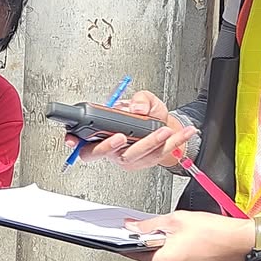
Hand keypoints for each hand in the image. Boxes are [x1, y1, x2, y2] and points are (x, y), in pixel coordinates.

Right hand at [68, 90, 194, 169]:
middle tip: (119, 136)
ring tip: (163, 130)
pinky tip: (186, 133)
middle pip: (102, 154)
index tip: (73, 141)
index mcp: (103, 133)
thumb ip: (140, 99)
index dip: (74, 142)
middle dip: (109, 147)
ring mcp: (127, 157)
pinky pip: (158, 154)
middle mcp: (112, 149)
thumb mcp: (144, 98)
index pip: (82, 141)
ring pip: (133, 155)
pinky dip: (175, 142)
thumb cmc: (148, 113)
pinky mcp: (145, 162)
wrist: (166, 125)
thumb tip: (136, 108)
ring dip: (149, 143)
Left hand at [125, 209, 254, 260]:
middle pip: (141, 254)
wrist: (235, 242)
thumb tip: (132, 226)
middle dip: (146, 239)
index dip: (126, 236)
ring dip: (157, 244)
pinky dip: (166, 249)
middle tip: (158, 226)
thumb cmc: (213, 232)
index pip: (130, 250)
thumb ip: (148, 224)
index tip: (123, 229)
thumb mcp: (175, 220)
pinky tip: (179, 240)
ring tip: (174, 233)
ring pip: (153, 257)